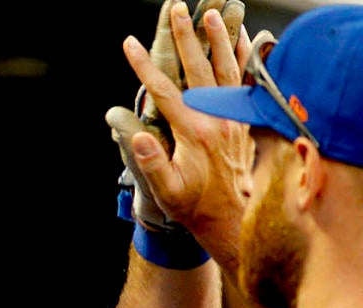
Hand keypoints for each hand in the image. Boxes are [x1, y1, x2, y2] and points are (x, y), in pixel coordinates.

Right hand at [107, 0, 244, 231]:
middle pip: (198, 69)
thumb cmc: (193, 205)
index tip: (130, 44)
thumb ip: (151, 162)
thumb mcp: (166, 190)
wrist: (232, 217)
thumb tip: (136, 135)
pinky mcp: (243, 120)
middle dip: (185, 38)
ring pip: (225, 69)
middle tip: (177, 11)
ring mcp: (233, 117)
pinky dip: (245, 58)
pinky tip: (245, 39)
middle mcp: (216, 119)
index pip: (165, 91)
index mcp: (193, 133)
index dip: (145, 65)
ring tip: (211, 15)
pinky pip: (244, 83)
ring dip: (218, 40)